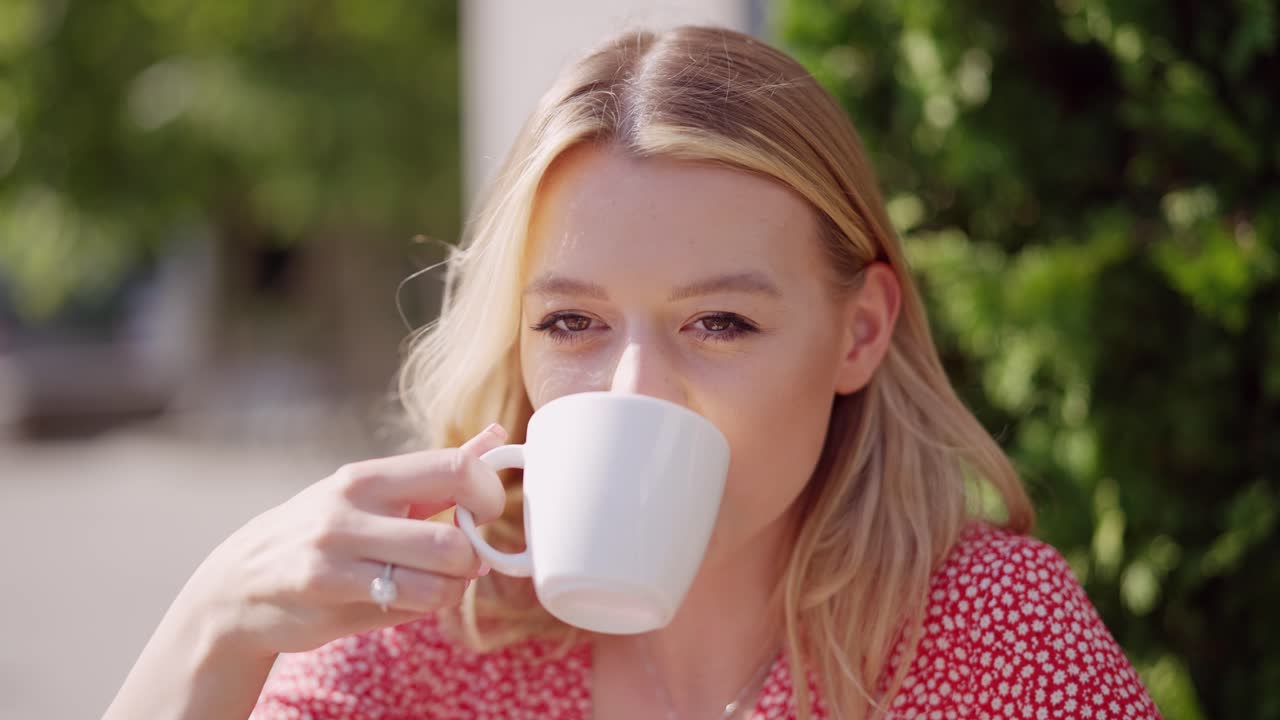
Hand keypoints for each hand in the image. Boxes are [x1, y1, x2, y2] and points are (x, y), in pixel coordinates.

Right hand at [180, 424, 508, 658]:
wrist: (238, 584)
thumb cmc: (323, 533)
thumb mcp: (371, 494)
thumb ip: (437, 471)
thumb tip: (499, 435)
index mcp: (369, 475)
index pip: (456, 466)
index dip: (488, 495)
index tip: (484, 514)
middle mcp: (351, 503)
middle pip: (451, 536)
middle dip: (473, 557)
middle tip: (465, 561)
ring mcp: (335, 547)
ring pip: (436, 578)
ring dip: (453, 588)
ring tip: (440, 583)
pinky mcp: (324, 587)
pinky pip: (408, 602)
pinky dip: (425, 604)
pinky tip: (408, 598)